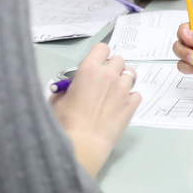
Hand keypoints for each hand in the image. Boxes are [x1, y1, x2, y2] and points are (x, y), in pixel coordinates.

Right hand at [50, 43, 141, 176]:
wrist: (83, 143)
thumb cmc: (66, 122)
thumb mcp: (57, 100)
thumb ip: (66, 88)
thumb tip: (69, 88)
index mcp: (90, 69)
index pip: (102, 48)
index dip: (99, 55)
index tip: (96, 63)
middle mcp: (109, 75)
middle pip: (119, 59)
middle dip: (112, 67)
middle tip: (104, 80)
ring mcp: (123, 90)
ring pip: (131, 74)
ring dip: (123, 80)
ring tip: (114, 91)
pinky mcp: (131, 105)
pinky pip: (136, 93)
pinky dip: (130, 97)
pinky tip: (121, 104)